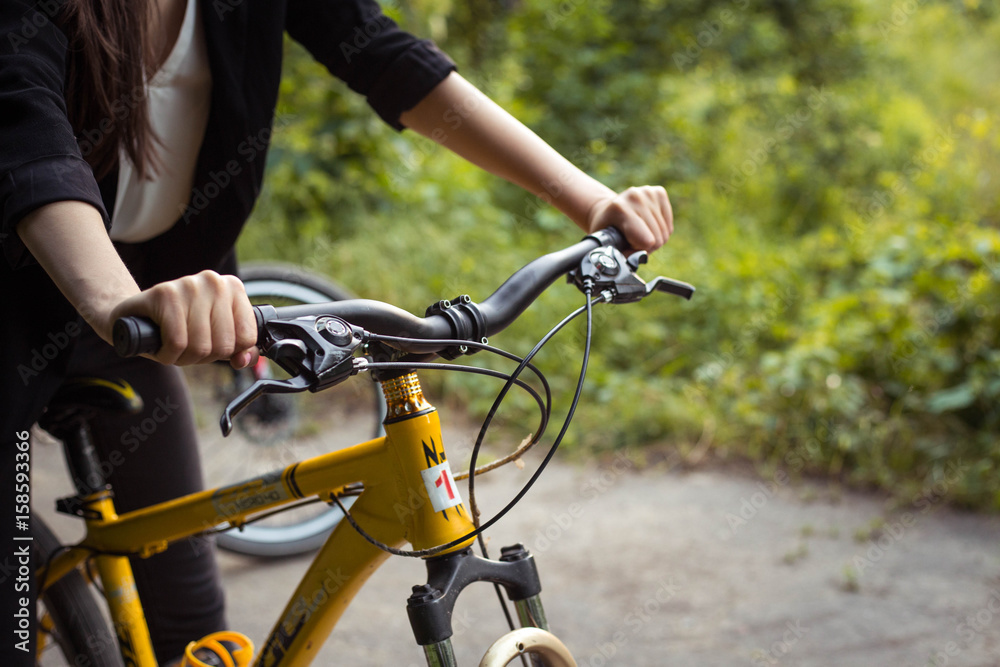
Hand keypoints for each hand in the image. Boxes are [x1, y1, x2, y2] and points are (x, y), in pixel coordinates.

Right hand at [108, 270, 257, 367]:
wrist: (129, 317)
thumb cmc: (177, 327)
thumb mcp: (214, 336)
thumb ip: (238, 348)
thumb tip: (245, 360)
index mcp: (233, 288)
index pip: (247, 336)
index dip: (228, 352)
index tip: (211, 345)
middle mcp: (214, 282)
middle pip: (224, 345)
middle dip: (204, 357)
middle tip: (187, 347)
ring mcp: (190, 285)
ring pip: (201, 346)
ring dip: (184, 358)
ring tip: (173, 346)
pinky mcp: (165, 294)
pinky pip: (177, 343)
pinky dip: (168, 356)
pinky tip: (161, 346)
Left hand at [585, 186, 673, 251]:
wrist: (607, 210)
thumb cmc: (606, 230)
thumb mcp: (606, 244)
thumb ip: (620, 254)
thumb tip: (637, 260)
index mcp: (619, 208)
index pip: (647, 240)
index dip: (638, 250)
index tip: (627, 247)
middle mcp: (635, 196)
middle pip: (658, 238)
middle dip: (647, 246)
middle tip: (633, 241)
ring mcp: (648, 192)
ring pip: (666, 232)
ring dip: (654, 239)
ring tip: (639, 233)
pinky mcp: (659, 192)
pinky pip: (669, 224)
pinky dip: (661, 230)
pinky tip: (647, 225)